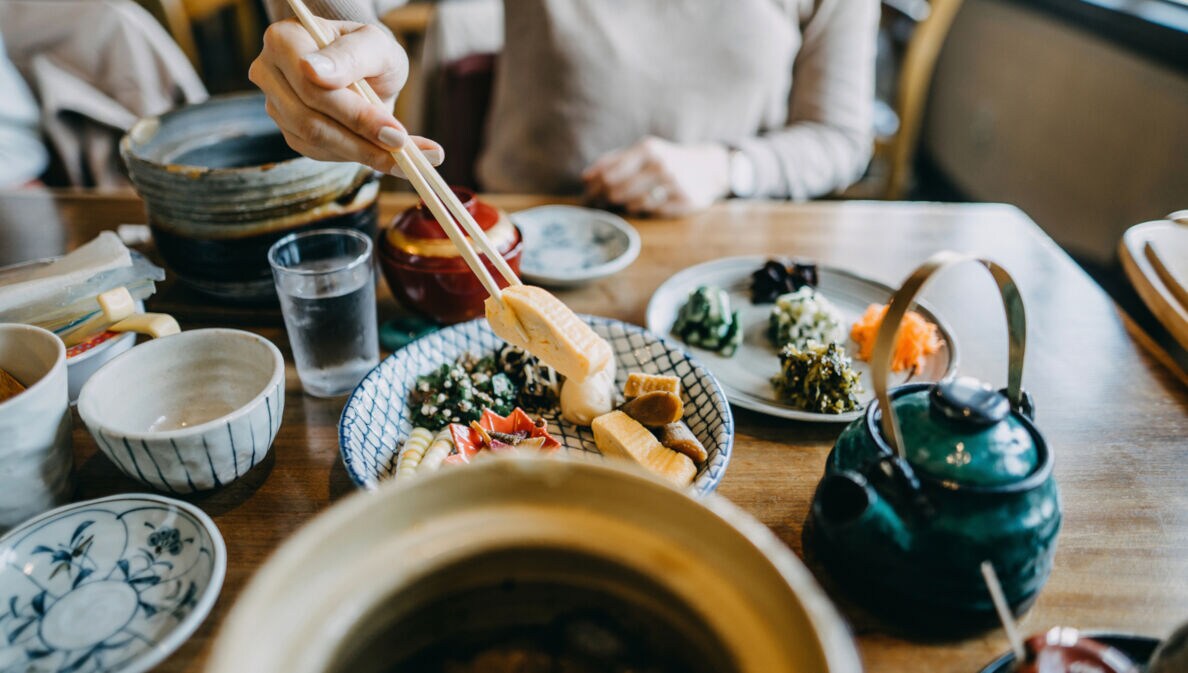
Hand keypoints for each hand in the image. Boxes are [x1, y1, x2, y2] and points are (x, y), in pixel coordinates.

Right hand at [249, 18, 442, 177]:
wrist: (367, 68)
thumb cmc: (371, 51)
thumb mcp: (374, 44)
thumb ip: (350, 55)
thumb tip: (313, 72)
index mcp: (283, 40)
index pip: (312, 87)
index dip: (355, 114)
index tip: (397, 134)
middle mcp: (269, 73)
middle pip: (310, 120)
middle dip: (363, 140)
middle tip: (406, 151)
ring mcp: (276, 105)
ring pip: (315, 141)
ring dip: (363, 154)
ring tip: (405, 160)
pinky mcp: (290, 131)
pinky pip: (319, 153)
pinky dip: (355, 157)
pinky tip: (385, 155)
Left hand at [582, 137, 729, 216]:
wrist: (708, 168)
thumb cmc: (666, 160)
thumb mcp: (644, 151)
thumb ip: (615, 161)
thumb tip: (585, 177)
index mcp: (647, 149)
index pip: (609, 173)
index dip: (593, 186)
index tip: (587, 194)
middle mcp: (661, 165)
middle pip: (617, 190)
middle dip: (605, 197)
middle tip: (601, 201)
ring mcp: (674, 184)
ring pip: (633, 203)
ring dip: (625, 204)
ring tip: (626, 200)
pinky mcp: (683, 202)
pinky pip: (652, 211)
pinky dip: (644, 209)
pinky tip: (646, 203)